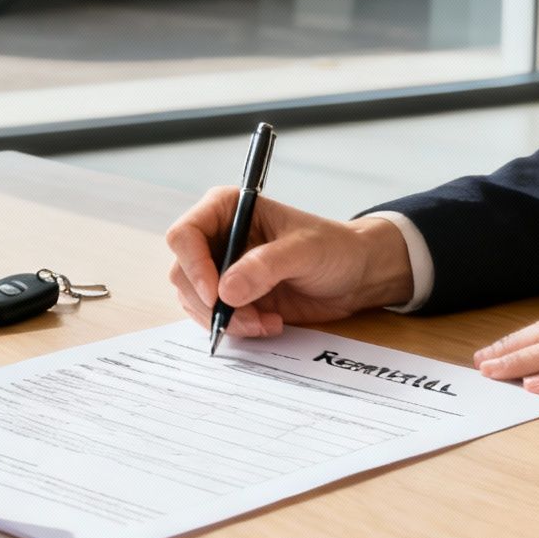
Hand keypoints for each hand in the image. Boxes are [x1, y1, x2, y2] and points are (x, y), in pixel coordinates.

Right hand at [164, 187, 414, 337]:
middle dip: (210, 303)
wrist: (355, 275)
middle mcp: (217, 238)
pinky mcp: (232, 297)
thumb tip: (226, 290)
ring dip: (225, 319)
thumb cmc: (334, 248)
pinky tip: (269, 323)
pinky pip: (213, 318)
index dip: (193, 266)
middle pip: (183, 273)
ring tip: (265, 322)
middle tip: (246, 319)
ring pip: (194, 300)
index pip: (185, 235)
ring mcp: (221, 270)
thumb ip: (265, 266)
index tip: (217, 295)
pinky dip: (236, 328)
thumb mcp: (304, 251)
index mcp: (226, 209)